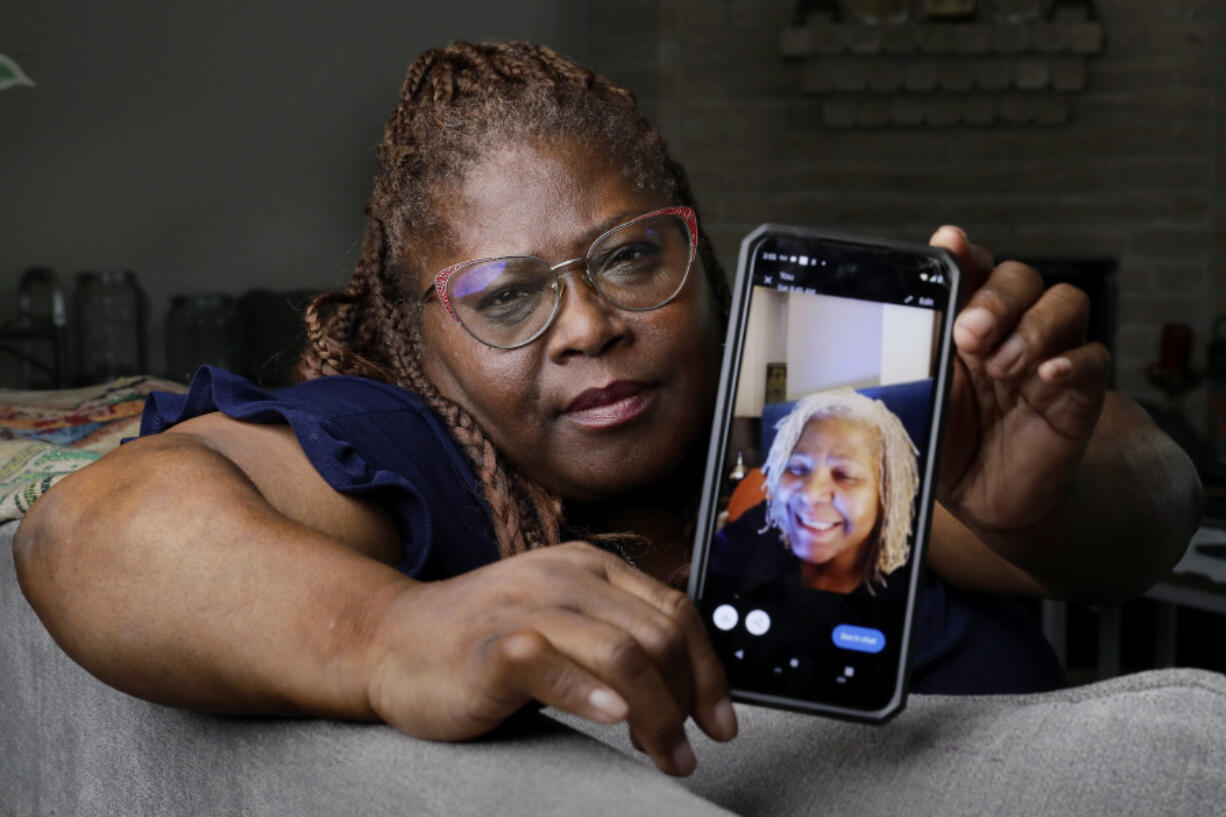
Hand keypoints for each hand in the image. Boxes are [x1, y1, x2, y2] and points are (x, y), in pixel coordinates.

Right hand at [362, 542, 736, 775]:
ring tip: (663, 754)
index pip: (677, 613)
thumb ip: (617, 635)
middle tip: (686, 753)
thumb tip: (690, 685)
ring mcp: (526, 606)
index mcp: (591, 567)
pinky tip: (612, 722)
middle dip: (687, 703)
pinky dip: (590, 694)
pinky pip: (552, 663)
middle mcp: (565, 577)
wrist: (391, 640)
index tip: (721, 723)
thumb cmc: (483, 642)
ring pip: (622, 652)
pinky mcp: (492, 644)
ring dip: (656, 714)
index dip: (709, 673)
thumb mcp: (563, 622)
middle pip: (659, 637)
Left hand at [930, 226, 1109, 535]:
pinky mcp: (1080, 390)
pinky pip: (1092, 356)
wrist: (986, 500)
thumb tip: (874, 344)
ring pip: (1065, 302)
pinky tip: (1046, 377)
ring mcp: (1048, 355)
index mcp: (964, 323)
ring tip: (1002, 367)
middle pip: (1020, 277)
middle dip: (996, 298)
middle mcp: (1009, 329)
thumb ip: (905, 371)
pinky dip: (1071, 360)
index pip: (972, 270)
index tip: (952, 244)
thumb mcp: (914, 407)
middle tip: (970, 334)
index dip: (965, 253)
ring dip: (1033, 326)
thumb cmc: (945, 444)